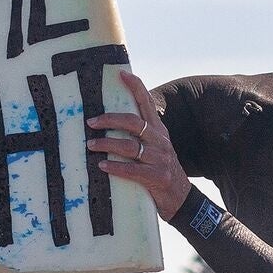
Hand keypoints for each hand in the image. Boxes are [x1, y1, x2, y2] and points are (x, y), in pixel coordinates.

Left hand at [89, 72, 190, 218]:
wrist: (182, 199)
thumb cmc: (160, 170)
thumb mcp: (155, 148)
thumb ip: (140, 136)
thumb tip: (112, 122)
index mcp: (158, 130)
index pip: (147, 103)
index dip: (135, 86)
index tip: (120, 73)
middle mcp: (160, 141)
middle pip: (133, 122)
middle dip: (110, 119)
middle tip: (91, 122)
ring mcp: (160, 159)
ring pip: (129, 146)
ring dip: (107, 144)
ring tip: (91, 145)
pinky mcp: (157, 177)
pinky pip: (132, 170)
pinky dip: (116, 167)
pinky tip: (102, 166)